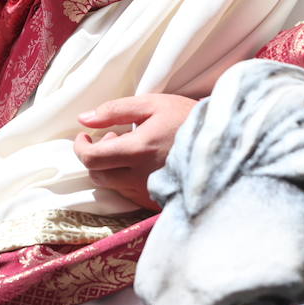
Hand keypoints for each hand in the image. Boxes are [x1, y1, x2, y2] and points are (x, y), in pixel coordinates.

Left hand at [73, 94, 197, 210]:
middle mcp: (141, 177)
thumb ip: (114, 110)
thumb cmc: (187, 118)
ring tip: (130, 147)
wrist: (222, 142)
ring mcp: (149, 192)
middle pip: (98, 175)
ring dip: (110, 167)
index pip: (92, 159)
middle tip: (110, 137)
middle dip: (95, 156)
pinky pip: (129, 193)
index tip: (84, 136)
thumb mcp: (151, 104)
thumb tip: (84, 118)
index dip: (80, 148)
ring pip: (112, 186)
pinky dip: (125, 178)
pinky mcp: (157, 200)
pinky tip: (140, 162)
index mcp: (138, 150)